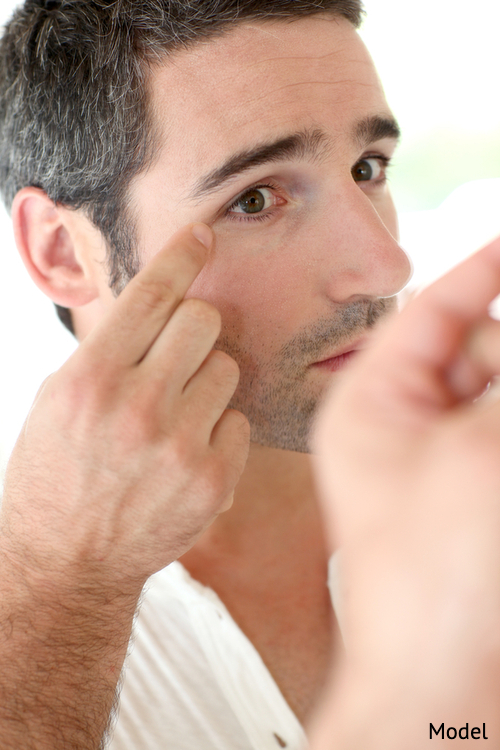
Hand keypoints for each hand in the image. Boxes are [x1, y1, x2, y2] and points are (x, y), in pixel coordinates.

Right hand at [0, 223, 249, 597]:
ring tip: (176, 412)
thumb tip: (159, 297)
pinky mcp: (212, 480)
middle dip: (193, 328)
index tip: (203, 234)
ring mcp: (179, 445)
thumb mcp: (58, 396)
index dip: (182, 254)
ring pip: (227, 368)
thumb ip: (109, 347)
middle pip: (204, 319)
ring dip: (207, 380)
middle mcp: (136, 406)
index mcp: (90, 377)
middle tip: (175, 354)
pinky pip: (240, 420)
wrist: (66, 559)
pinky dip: (220, 429)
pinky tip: (189, 451)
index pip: (152, 292)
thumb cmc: (56, 471)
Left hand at [310, 236, 499, 747]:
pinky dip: (496, 422)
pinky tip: (490, 462)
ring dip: (496, 385)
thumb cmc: (435, 579)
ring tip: (483, 464)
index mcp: (373, 405)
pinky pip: (492, 433)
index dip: (484, 270)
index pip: (431, 311)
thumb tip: (499, 325)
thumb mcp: (481, 456)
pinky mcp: (472, 492)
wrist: (442, 686)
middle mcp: (402, 426)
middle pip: (476, 349)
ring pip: (489, 390)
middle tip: (485, 422)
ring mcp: (441, 463)